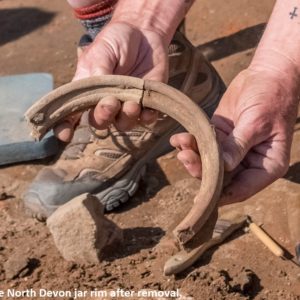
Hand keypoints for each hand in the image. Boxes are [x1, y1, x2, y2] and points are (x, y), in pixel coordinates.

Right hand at [54, 21, 168, 141]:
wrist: (144, 34)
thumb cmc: (116, 41)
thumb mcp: (102, 50)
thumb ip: (98, 69)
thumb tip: (97, 87)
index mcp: (87, 91)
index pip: (72, 113)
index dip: (65, 126)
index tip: (64, 135)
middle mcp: (105, 103)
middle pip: (100, 122)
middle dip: (103, 116)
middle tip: (110, 102)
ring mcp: (126, 106)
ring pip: (123, 124)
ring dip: (126, 117)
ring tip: (132, 104)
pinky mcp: (147, 104)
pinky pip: (146, 119)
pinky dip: (147, 117)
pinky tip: (148, 110)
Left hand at [170, 67, 298, 204]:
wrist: (267, 73)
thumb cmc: (272, 97)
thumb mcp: (258, 122)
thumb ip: (239, 145)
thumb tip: (224, 165)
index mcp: (266, 165)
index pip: (241, 189)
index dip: (221, 195)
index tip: (201, 196)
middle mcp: (248, 161)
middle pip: (220, 177)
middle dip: (201, 170)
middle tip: (185, 158)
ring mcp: (232, 149)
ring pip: (208, 162)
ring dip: (193, 156)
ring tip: (181, 143)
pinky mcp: (220, 135)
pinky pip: (203, 144)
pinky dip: (190, 143)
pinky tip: (178, 138)